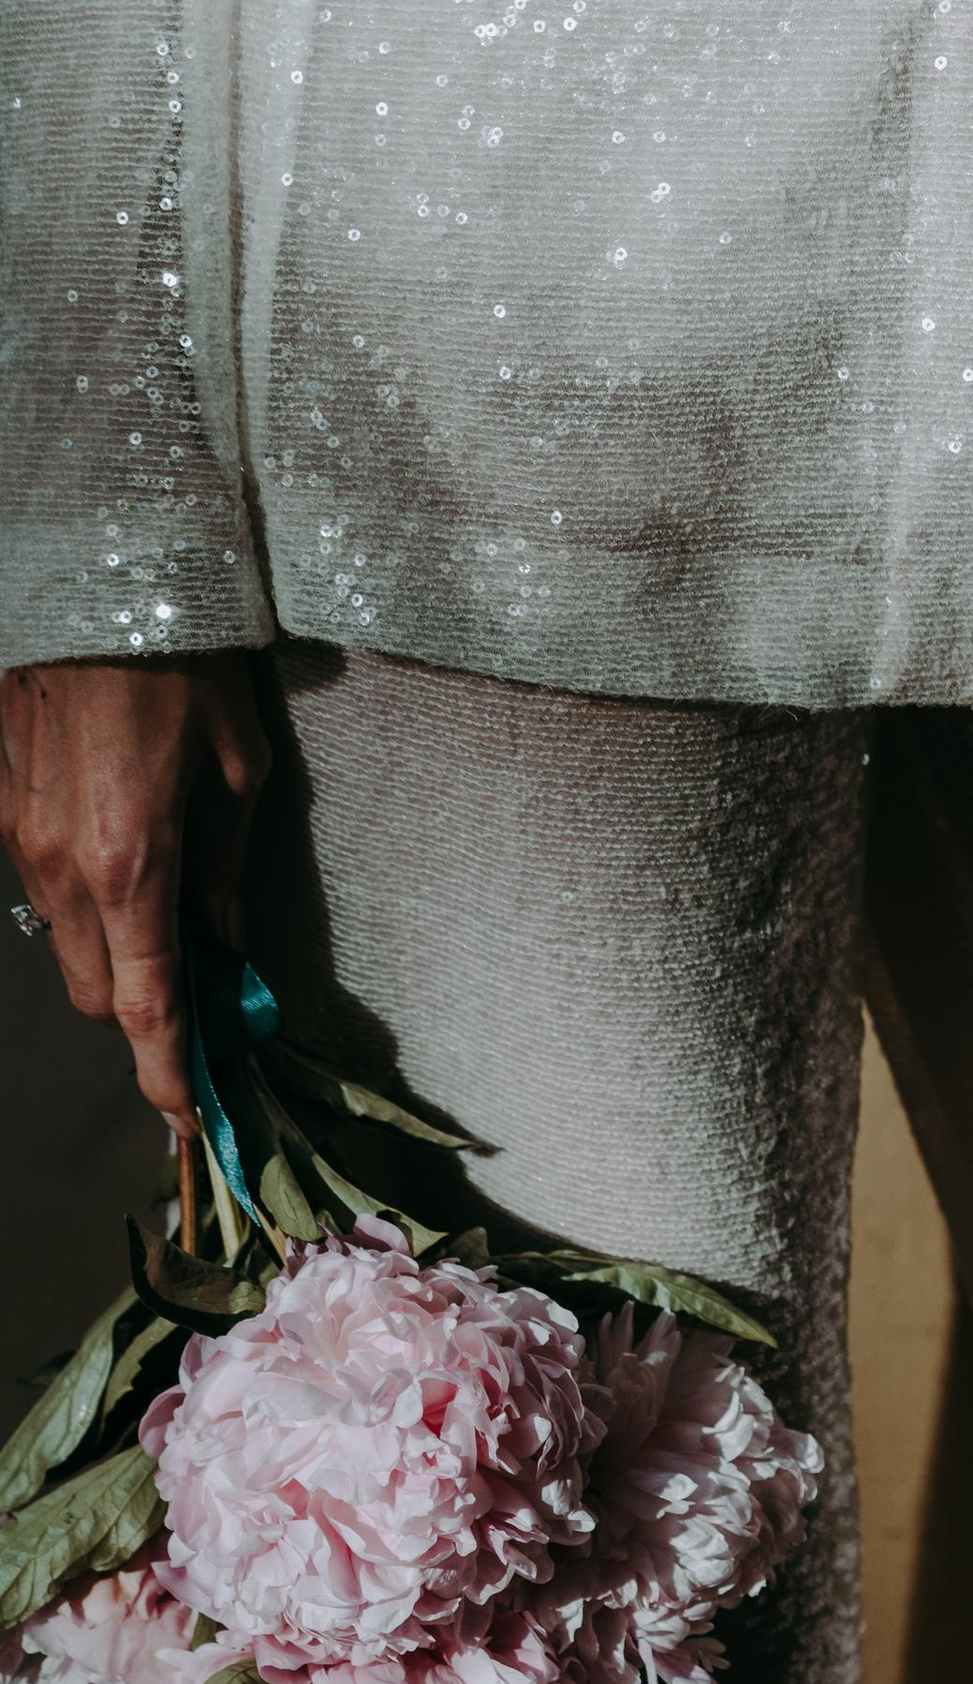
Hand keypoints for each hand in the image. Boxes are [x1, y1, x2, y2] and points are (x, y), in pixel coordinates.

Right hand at [0, 655, 272, 1125]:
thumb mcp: (239, 767)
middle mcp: (61, 864)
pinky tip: (124, 861)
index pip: (146, 1008)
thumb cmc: (182, 660)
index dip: (167, 1074)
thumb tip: (225, 946)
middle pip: (98, 994)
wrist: (91, 568)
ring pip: (65, 943)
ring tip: (171, 924)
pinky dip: (83, 900)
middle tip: (202, 997)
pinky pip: (40, 883)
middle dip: (145, 1015)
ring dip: (114, 956)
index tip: (190, 1115)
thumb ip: (227, 869)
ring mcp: (19, 834)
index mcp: (132, 866)